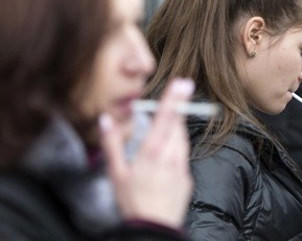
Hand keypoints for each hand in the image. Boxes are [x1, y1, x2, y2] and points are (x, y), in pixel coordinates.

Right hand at [100, 78, 193, 228]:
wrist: (154, 228)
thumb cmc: (132, 202)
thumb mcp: (116, 173)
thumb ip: (112, 144)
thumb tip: (106, 119)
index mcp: (151, 153)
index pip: (165, 119)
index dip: (173, 100)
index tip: (182, 83)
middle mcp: (169, 156)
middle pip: (177, 124)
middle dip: (180, 105)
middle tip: (184, 85)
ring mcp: (181, 166)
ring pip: (182, 138)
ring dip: (178, 125)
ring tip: (173, 115)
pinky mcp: (187, 176)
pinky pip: (183, 154)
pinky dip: (177, 145)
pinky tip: (168, 149)